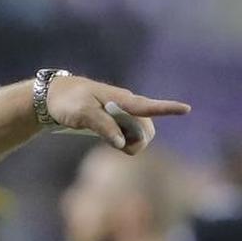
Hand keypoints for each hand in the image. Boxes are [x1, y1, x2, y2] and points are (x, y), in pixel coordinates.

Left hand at [47, 76, 190, 154]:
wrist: (54, 97)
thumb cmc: (68, 102)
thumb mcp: (82, 113)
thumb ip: (103, 127)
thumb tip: (121, 143)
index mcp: (122, 100)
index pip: (147, 106)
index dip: (167, 108)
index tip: (186, 109)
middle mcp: (127, 106)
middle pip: (147, 128)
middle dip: (139, 141)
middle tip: (115, 143)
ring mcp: (123, 114)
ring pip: (140, 133)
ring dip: (131, 142)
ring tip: (110, 139)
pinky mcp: (116, 121)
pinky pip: (130, 134)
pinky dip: (124, 141)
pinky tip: (112, 139)